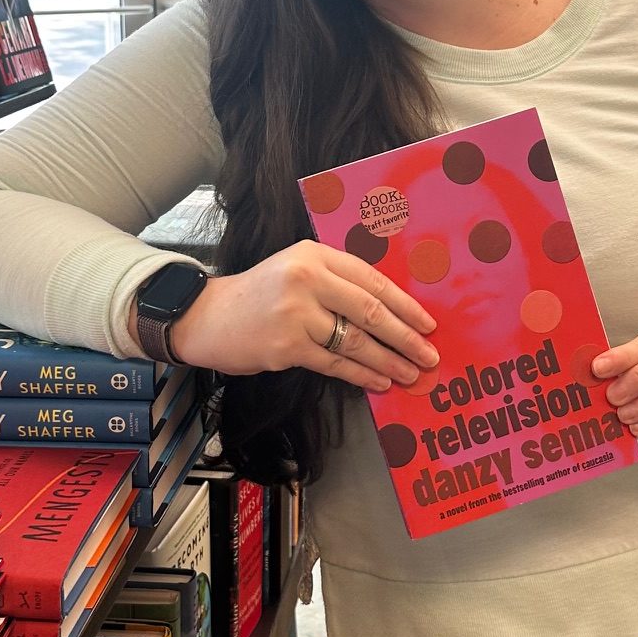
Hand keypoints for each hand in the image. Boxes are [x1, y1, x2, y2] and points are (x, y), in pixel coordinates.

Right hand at [166, 240, 438, 393]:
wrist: (207, 317)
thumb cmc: (260, 296)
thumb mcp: (296, 271)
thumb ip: (337, 282)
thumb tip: (392, 312)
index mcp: (315, 254)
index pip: (372, 280)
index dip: (405, 305)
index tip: (428, 323)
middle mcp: (307, 278)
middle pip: (371, 311)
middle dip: (405, 337)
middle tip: (429, 355)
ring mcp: (296, 313)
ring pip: (357, 342)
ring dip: (389, 361)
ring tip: (410, 374)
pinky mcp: (286, 346)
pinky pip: (335, 364)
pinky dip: (361, 375)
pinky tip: (379, 382)